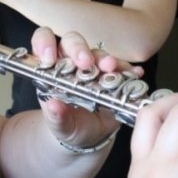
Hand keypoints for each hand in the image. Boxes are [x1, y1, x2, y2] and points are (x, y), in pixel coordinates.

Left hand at [29, 27, 143, 150]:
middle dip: (79, 49)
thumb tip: (54, 106)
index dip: (45, 43)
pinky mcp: (113, 75)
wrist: (88, 135)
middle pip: (72, 42)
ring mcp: (93, 67)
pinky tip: (134, 73)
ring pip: (97, 53)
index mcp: (51, 69)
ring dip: (105, 58)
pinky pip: (121, 67)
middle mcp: (71, 62)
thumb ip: (56, 117)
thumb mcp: (59, 125)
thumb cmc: (68, 124)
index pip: (43, 41)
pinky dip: (127, 69)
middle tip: (87, 62)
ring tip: (112, 68)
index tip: (50, 58)